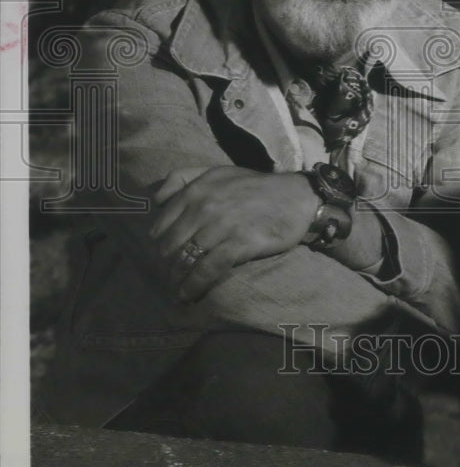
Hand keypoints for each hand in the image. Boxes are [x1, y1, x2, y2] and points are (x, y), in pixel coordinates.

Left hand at [149, 165, 318, 301]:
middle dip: (166, 264)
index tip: (164, 256)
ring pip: (186, 258)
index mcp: (197, 189)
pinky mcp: (240, 243)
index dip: (159, 244)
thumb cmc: (255, 187)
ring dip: (177, 278)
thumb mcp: (217, 172)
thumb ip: (183, 178)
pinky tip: (188, 294)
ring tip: (176, 289)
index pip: (162, 224)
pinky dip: (194, 284)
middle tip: (170, 276)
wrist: (296, 197)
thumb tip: (155, 199)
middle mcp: (205, 206)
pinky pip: (208, 269)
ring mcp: (222, 225)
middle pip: (170, 245)